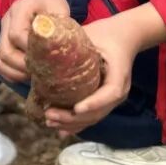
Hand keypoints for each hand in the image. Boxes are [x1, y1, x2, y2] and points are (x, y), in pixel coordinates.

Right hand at [0, 0, 68, 83]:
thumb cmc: (51, 2)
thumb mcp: (59, 6)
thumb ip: (60, 23)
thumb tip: (64, 47)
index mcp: (19, 10)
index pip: (16, 34)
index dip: (29, 50)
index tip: (45, 58)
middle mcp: (6, 21)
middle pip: (6, 51)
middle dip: (23, 66)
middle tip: (41, 72)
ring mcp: (2, 33)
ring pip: (0, 60)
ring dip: (16, 72)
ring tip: (34, 76)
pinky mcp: (3, 43)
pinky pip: (0, 63)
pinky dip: (11, 73)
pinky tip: (26, 76)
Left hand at [43, 16, 136, 136]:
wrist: (122, 36)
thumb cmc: (106, 33)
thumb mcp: (92, 35)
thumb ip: (72, 44)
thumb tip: (42, 50)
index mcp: (119, 75)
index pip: (110, 94)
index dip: (93, 103)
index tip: (75, 108)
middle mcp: (118, 91)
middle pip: (98, 112)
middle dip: (73, 118)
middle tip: (49, 115)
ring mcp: (112, 99)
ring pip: (93, 118)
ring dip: (71, 124)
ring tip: (49, 122)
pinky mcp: (104, 101)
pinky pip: (91, 116)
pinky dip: (77, 124)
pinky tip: (61, 130)